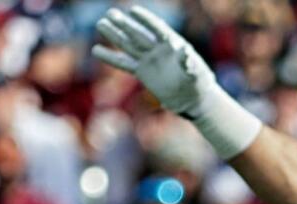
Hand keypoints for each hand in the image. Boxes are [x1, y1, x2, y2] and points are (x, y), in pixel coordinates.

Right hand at [92, 6, 216, 116]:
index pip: (157, 28)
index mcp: (172, 44)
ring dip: (115, 35)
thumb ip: (189, 62)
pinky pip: (124, 63)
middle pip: (138, 34)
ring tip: (101, 24)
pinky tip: (96, 50)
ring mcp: (149, 59)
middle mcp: (158, 49)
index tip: (133, 11)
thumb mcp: (197, 73)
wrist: (193, 99)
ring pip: (129, 45)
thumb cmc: (199, 83)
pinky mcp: (142, 72)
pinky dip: (111, 57)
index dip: (146, 20)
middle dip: (125, 25)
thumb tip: (184, 50)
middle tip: (110, 13)